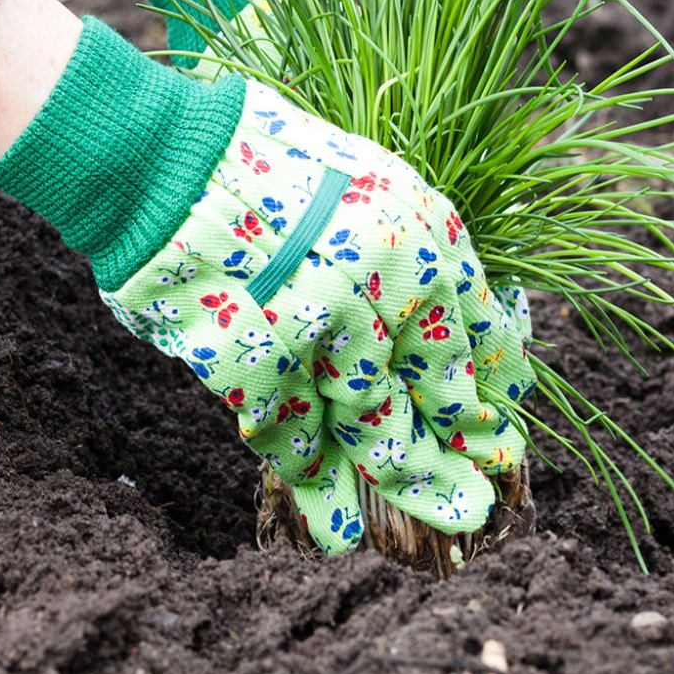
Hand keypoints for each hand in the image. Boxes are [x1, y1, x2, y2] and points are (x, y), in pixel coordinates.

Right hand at [101, 76, 535, 553]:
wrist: (176, 156)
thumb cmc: (280, 167)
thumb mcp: (376, 191)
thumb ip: (418, 262)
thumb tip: (455, 345)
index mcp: (424, 239)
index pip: (476, 339)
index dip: (486, 397)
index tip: (497, 437)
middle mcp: (387, 286)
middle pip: (434, 394)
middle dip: (452, 456)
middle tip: (471, 509)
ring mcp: (322, 325)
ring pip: (371, 426)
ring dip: (391, 477)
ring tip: (410, 517)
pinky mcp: (256, 359)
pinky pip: (292, 432)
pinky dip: (307, 472)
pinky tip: (322, 503)